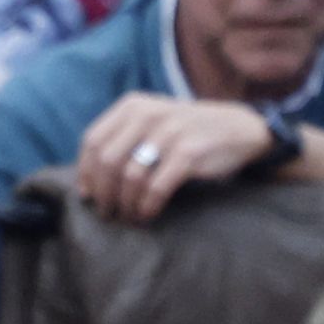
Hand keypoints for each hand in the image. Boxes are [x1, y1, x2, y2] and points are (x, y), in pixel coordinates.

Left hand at [68, 90, 280, 223]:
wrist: (236, 129)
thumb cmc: (187, 132)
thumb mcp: (153, 121)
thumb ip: (124, 139)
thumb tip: (89, 181)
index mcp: (132, 106)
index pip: (93, 140)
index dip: (86, 172)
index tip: (88, 196)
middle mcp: (147, 115)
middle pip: (107, 161)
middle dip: (104, 193)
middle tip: (108, 213)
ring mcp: (168, 133)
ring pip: (130, 176)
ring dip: (125, 204)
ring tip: (128, 217)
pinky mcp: (188, 154)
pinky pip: (156, 187)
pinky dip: (147, 206)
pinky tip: (147, 215)